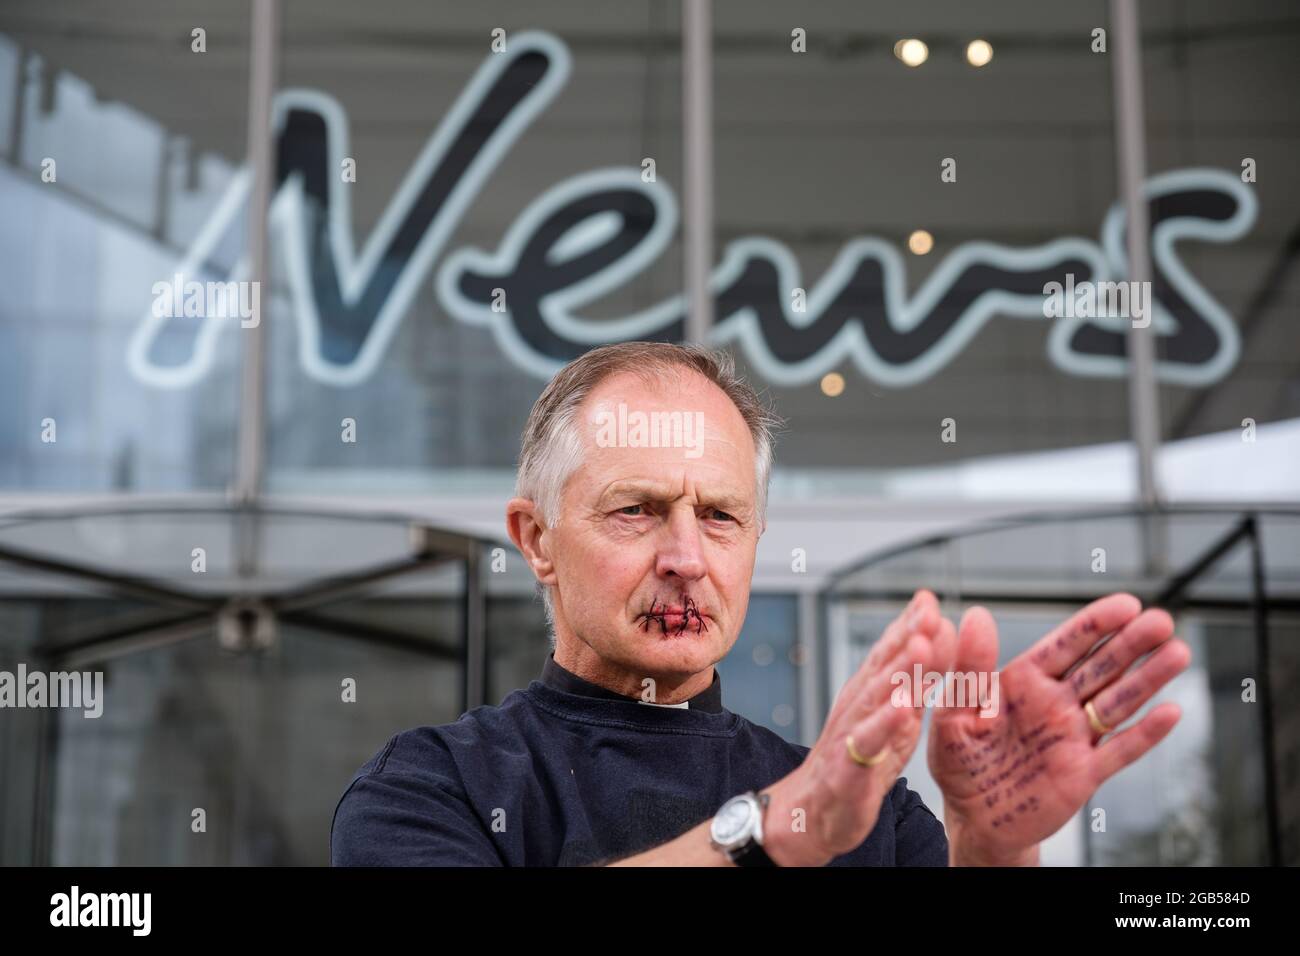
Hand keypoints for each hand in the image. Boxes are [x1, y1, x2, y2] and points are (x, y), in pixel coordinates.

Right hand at [765, 589, 956, 865]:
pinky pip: (868, 746)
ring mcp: (851, 735)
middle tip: (928, 611)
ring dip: (898, 672)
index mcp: (869, 692)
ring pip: (875, 699)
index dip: (908, 624)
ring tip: (921, 647)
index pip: (889, 652)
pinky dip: (885, 726)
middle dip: (906, 637)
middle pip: (883, 667)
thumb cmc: (857, 760)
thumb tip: (938, 637)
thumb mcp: (894, 716)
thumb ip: (915, 679)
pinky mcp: (850, 769)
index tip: (928, 598)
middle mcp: (857, 706)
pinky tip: (904, 710)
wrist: (813, 812)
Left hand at [927, 593, 1189, 864]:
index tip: (1126, 604)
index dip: (1095, 624)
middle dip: (1131, 643)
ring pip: (1118, 701)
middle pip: (1101, 666)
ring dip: (1148, 678)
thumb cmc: (959, 764)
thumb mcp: (953, 713)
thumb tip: (975, 615)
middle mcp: (1054, 703)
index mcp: (1022, 683)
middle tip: (1161, 621)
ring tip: (1178, 652)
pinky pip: (1121, 750)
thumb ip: (969, 668)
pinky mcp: (1086, 772)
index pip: (1064, 646)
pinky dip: (1146, 733)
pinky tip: (1171, 711)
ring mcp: (1074, 736)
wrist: (975, 822)